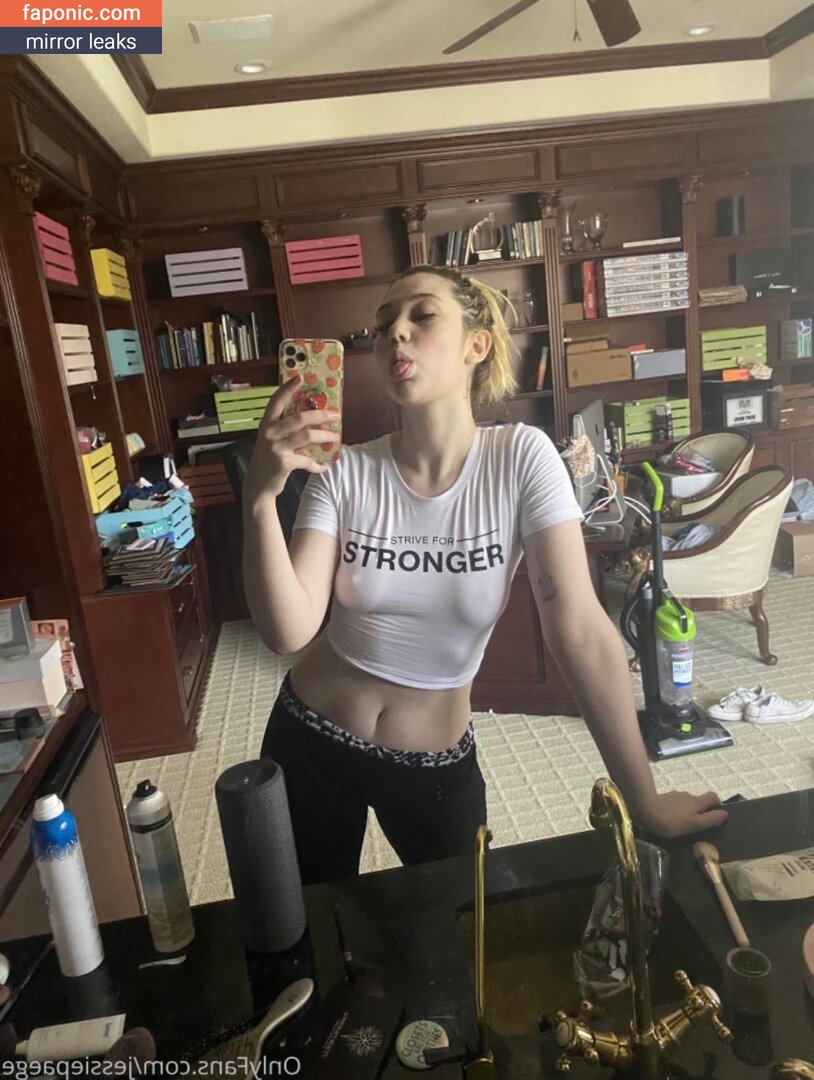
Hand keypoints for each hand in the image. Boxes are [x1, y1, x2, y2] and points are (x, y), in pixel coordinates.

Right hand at [245, 376, 340, 499]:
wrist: (258, 485)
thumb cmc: (268, 460)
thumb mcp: (271, 441)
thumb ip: (284, 430)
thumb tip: (311, 421)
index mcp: (266, 424)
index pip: (276, 401)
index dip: (287, 388)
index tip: (300, 376)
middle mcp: (270, 433)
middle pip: (300, 418)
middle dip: (321, 415)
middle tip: (336, 415)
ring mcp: (276, 448)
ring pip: (307, 436)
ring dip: (325, 436)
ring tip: (336, 437)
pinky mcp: (284, 463)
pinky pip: (306, 460)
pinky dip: (316, 465)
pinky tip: (323, 467)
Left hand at [637, 790, 728, 838]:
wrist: (644, 810)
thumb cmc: (671, 821)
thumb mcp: (694, 824)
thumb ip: (710, 819)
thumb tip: (725, 814)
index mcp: (696, 802)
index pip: (713, 797)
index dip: (718, 805)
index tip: (717, 817)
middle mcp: (687, 795)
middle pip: (699, 801)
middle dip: (701, 811)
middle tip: (697, 826)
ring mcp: (674, 796)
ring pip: (686, 803)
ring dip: (687, 812)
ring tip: (682, 826)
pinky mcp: (663, 799)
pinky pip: (674, 805)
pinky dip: (676, 812)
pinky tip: (669, 821)